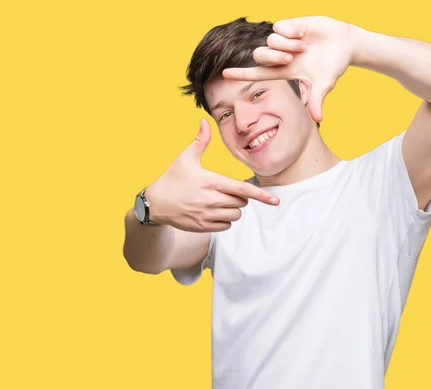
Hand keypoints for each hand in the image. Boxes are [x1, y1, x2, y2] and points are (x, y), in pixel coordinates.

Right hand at [145, 119, 279, 232]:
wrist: (155, 204)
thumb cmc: (172, 178)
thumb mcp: (185, 158)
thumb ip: (200, 140)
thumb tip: (204, 121)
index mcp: (211, 182)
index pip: (242, 190)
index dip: (261, 195)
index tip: (275, 200)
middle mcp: (211, 200)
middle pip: (241, 203)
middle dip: (239, 198)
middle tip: (225, 191)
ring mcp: (207, 215)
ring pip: (235, 216)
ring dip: (233, 210)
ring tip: (219, 202)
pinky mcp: (203, 226)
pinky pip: (226, 226)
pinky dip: (224, 220)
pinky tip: (213, 212)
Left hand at [222, 16, 354, 121]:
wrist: (344, 43)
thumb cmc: (332, 66)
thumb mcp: (324, 83)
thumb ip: (317, 98)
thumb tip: (318, 118)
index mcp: (283, 70)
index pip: (256, 73)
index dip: (240, 74)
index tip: (223, 75)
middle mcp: (279, 55)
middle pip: (259, 55)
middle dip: (273, 56)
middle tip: (291, 58)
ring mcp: (283, 39)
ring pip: (270, 40)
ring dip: (287, 44)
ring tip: (303, 46)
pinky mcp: (289, 25)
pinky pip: (279, 26)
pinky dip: (291, 31)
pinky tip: (303, 33)